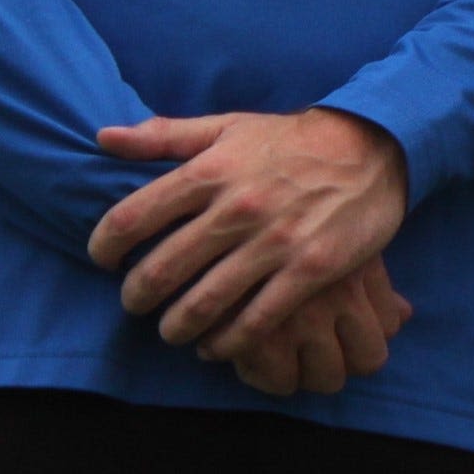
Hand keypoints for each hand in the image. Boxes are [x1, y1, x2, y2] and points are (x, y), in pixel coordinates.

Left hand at [90, 110, 412, 392]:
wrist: (371, 148)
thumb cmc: (290, 140)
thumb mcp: (227, 126)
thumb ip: (164, 135)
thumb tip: (103, 136)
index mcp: (209, 171)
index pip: (132, 217)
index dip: (104, 247)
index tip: (102, 261)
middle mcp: (235, 208)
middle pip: (161, 269)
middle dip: (136, 298)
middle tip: (133, 306)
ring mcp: (273, 241)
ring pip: (204, 302)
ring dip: (177, 326)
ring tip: (170, 332)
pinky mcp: (308, 270)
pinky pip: (256, 320)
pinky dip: (228, 342)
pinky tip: (216, 347)